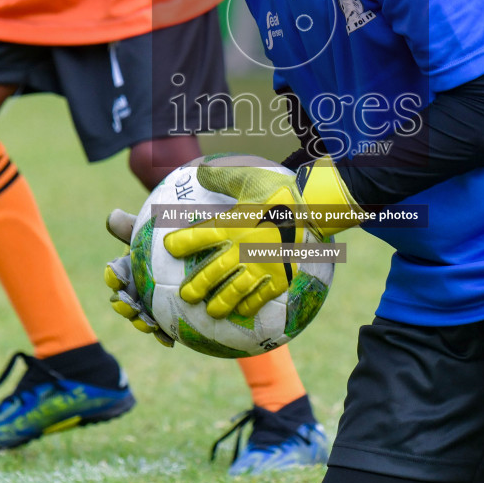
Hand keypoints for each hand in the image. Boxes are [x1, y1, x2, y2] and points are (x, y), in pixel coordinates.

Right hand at [102, 208, 173, 346]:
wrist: (194, 248)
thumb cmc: (168, 234)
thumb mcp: (152, 227)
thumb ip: (134, 225)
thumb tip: (113, 217)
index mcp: (129, 267)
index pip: (116, 274)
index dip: (114, 277)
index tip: (117, 277)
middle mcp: (135, 288)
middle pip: (123, 301)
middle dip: (123, 305)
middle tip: (130, 306)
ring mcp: (151, 303)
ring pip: (139, 317)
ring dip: (141, 322)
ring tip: (148, 324)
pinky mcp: (168, 314)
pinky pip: (163, 328)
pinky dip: (163, 335)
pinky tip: (169, 341)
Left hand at [162, 155, 360, 319]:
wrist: (314, 206)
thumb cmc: (278, 189)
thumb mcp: (248, 176)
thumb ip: (221, 176)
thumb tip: (199, 170)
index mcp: (232, 225)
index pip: (199, 236)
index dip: (182, 243)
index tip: (169, 248)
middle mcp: (243, 249)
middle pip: (213, 272)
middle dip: (197, 286)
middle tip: (185, 297)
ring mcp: (262, 265)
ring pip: (235, 290)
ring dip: (221, 303)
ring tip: (211, 312)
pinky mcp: (281, 275)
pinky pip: (263, 296)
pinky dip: (251, 305)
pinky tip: (243, 310)